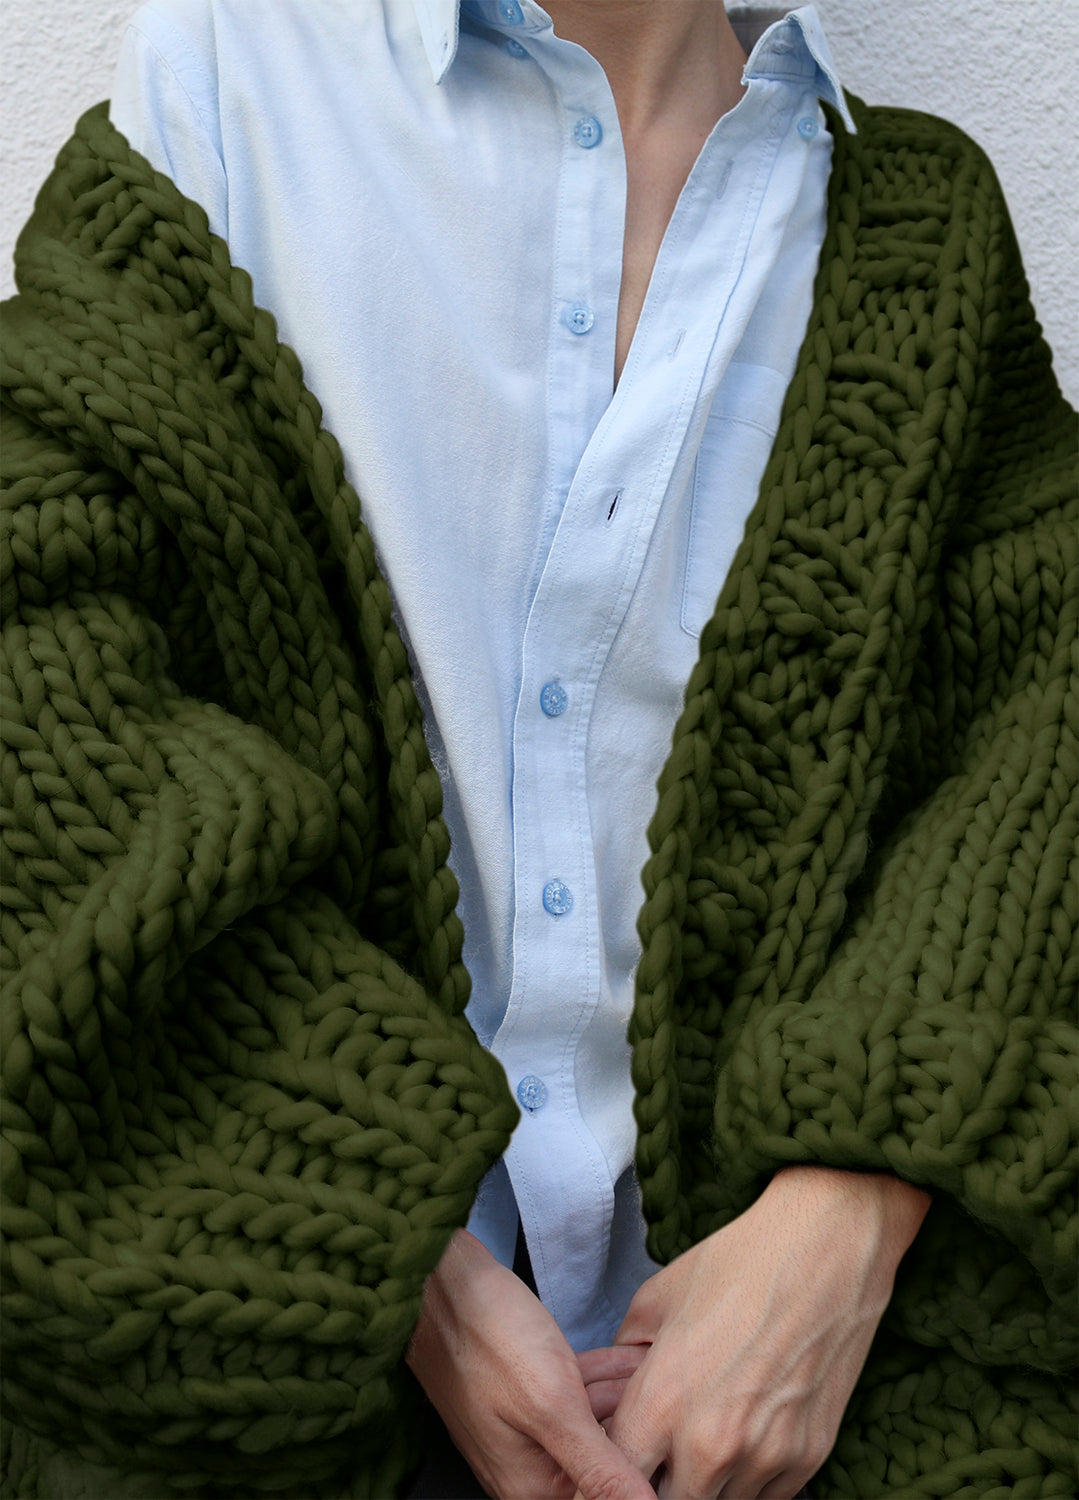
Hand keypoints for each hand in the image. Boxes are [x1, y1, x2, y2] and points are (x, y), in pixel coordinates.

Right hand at [406, 1229, 654, 1499]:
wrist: (441, 1280)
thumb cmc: (486, 1338)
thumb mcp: (551, 1406)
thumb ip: (600, 1468)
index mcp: (532, 1488)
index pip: (606, 1494)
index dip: (643, 1463)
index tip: (675, 1434)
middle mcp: (530, 1468)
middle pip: (603, 1460)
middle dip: (641, 1427)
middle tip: (678, 1398)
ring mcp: (528, 1428)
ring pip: (595, 1422)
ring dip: (630, 1396)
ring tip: (667, 1370)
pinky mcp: (528, 1393)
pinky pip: (577, 1393)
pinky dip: (605, 1375)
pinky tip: (635, 1357)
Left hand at [595, 1167, 929, 1499]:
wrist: (825, 1249)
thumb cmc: (738, 1263)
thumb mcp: (657, 1299)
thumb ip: (628, 1358)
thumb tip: (618, 1392)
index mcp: (662, 1403)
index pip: (616, 1477)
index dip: (610, 1470)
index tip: (618, 1458)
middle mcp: (711, 1445)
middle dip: (657, 1483)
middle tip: (662, 1451)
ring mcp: (764, 1457)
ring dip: (705, 1484)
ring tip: (705, 1437)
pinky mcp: (807, 1458)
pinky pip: (765, 1496)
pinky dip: (749, 1478)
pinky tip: (747, 1433)